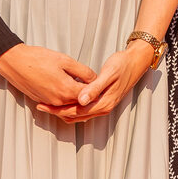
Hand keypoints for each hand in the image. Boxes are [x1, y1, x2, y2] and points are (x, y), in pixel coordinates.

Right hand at [0, 43, 94, 115]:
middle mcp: (58, 101)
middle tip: (98, 87)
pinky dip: (67, 100)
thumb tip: (95, 78)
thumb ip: (83, 71)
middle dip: (89, 96)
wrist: (15, 62)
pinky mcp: (42, 101)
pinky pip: (59, 105)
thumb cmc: (38, 59)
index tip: (103, 83)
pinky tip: (69, 89)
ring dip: (78, 99)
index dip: (97, 89)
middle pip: (80, 103)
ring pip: (70, 105)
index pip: (89, 96)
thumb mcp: (65, 60)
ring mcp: (49, 102)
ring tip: (85, 87)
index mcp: (66, 90)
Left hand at [39, 42, 155, 122]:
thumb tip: (81, 101)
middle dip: (57, 112)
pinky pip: (83, 110)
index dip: (58, 109)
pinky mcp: (102, 102)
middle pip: (75, 116)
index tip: (44, 105)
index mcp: (104, 103)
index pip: (75, 111)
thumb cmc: (122, 65)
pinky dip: (71, 108)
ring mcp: (103, 106)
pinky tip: (63, 102)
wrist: (136, 62)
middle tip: (41, 105)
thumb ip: (94, 88)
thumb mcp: (108, 74)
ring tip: (48, 105)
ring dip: (63, 111)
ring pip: (78, 115)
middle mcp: (103, 108)